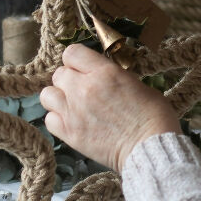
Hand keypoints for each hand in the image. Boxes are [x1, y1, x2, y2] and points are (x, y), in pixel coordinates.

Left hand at [39, 44, 180, 172]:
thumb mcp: (137, 83)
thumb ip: (114, 76)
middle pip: (58, 73)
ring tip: (72, 105)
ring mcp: (73, 112)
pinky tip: (71, 122)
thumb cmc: (152, 115)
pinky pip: (49, 119)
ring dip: (59, 97)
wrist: (149, 147)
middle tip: (81, 88)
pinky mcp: (70, 134)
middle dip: (69, 79)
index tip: (84, 68)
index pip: (72, 53)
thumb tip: (103, 76)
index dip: (77, 60)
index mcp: (103, 71)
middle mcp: (83, 88)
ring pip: (47, 95)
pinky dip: (57, 119)